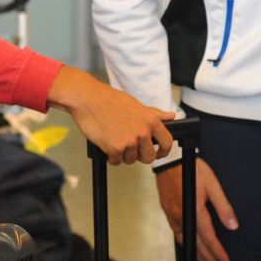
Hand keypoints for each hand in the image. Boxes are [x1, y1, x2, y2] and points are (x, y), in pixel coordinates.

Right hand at [48, 67, 174, 164]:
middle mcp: (143, 132)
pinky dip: (110, 156)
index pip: (167, 142)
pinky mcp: (115, 148)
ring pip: (131, 160)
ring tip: (114, 139)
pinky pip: (116, 161)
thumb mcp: (136, 105)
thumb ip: (155, 114)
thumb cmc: (110, 100)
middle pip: (149, 157)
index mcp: (151, 120)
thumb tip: (172, 116)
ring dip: (122, 154)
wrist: (87, 99)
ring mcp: (129, 141)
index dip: (164, 151)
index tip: (158, 153)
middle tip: (129, 148)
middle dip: (140, 156)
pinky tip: (106, 143)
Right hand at [155, 158, 235, 260]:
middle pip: (197, 243)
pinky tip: (187, 243)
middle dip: (208, 257)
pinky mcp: (167, 211)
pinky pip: (176, 232)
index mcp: (196, 212)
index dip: (218, 251)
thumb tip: (233, 225)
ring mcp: (173, 215)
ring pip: (185, 240)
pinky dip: (184, 241)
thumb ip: (223, 207)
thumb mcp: (213, 185)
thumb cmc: (192, 170)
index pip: (209, 238)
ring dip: (196, 252)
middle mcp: (183, 217)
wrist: (169, 160)